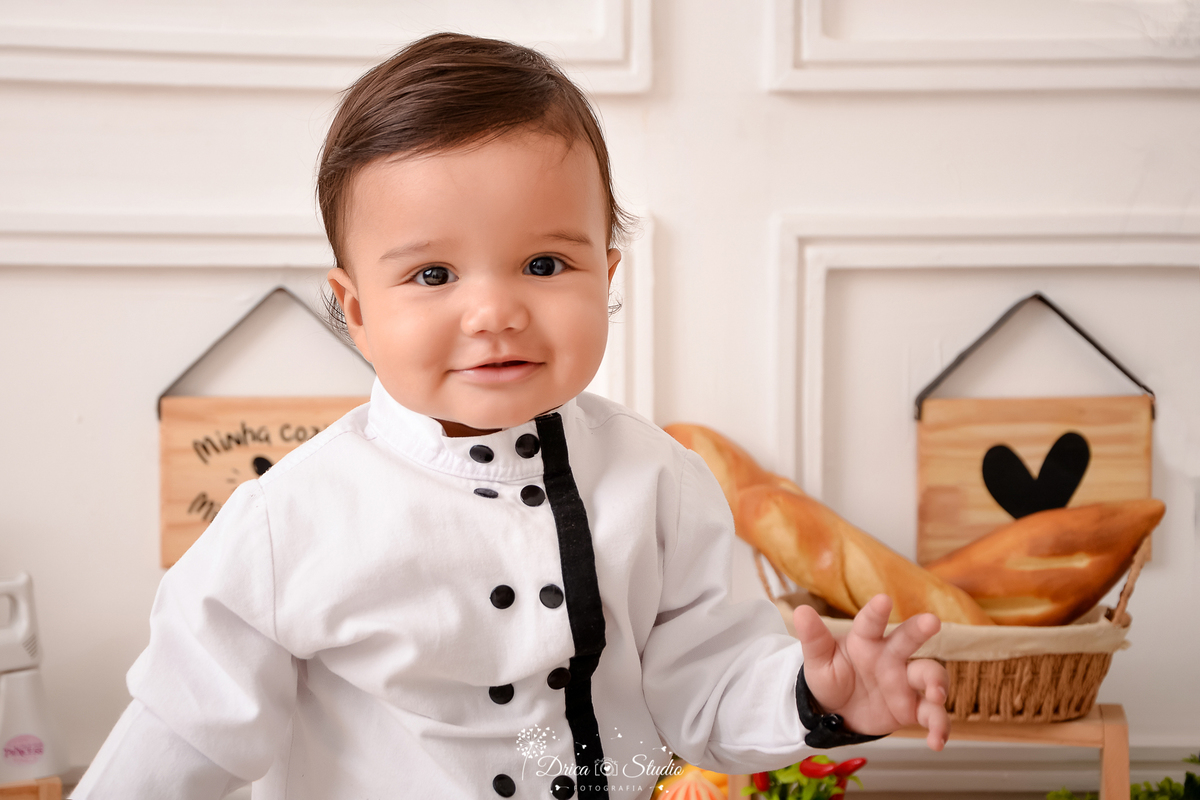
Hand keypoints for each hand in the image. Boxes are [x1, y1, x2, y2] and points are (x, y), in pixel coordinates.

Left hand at [792, 593, 949, 750]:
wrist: (836, 713)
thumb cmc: (829, 678)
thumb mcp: (818, 661)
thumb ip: (813, 639)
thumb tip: (801, 611)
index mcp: (865, 641)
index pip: (870, 623)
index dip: (876, 612)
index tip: (883, 599)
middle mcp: (889, 657)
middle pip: (908, 640)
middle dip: (920, 630)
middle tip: (931, 621)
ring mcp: (904, 681)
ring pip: (929, 675)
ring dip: (937, 683)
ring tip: (937, 696)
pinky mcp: (912, 708)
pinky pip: (931, 714)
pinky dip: (939, 727)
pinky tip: (937, 741)